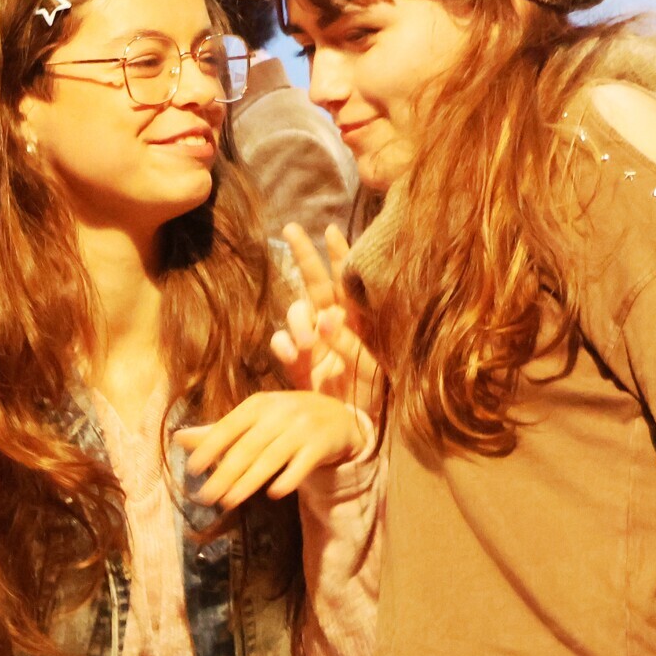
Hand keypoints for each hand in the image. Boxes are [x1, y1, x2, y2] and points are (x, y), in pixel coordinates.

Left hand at [173, 389, 368, 508]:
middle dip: (224, 473)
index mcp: (257, 404)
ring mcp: (302, 429)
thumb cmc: (284, 420)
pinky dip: (288, 479)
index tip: (192, 469)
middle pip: (247, 447)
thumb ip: (218, 431)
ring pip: (271, 459)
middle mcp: (279, 413)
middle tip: (205, 497)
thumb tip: (177, 438)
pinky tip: (273, 494)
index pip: (228, 427)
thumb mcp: (253, 419)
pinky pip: (303, 465)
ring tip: (228, 502)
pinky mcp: (321, 445)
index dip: (209, 447)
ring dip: (248, 482)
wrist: (337, 417)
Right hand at [271, 224, 382, 417]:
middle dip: (304, 255)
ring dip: (297, 320)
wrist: (356, 428)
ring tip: (305, 341)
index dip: (340, 255)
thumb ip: (350, 344)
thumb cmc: (374, 398)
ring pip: (296, 312)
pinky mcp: (297, 362)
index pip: (348, 281)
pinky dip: (282, 344)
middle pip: (316, 283)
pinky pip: (281, 343)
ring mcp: (313, 342)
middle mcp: (334, 325)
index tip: (330, 230)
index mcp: (359, 322)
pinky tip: (290, 353)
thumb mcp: (372, 369)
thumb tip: (327, 319)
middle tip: (291, 228)